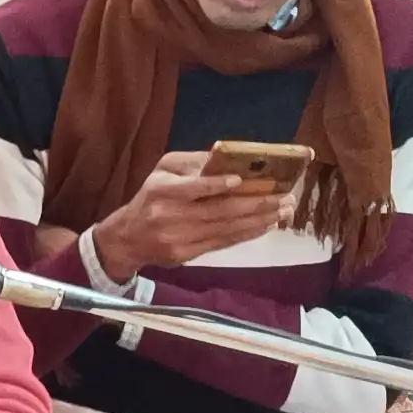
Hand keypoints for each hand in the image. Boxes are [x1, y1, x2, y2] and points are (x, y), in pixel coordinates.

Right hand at [88, 151, 288, 283]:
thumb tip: (226, 158)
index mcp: (162, 191)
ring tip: (284, 211)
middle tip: (285, 197)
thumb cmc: (150, 197)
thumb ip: (191, 163)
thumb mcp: (162, 171)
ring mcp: (180, 238)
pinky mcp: (188, 254)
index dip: (215, 185)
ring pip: (226, 228)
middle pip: (218, 211)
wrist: (127, 238)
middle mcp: (170, 216)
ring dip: (259, 220)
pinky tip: (266, 225)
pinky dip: (247, 233)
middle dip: (256, 204)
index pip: (191, 188)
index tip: (239, 180)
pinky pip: (223, 243)